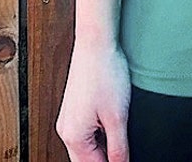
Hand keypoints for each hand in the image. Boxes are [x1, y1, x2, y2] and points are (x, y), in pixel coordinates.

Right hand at [56, 42, 130, 161]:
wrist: (96, 42)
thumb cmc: (105, 72)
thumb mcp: (118, 116)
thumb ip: (119, 149)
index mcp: (73, 137)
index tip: (126, 160)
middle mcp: (66, 130)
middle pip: (86, 161)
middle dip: (105, 160)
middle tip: (124, 154)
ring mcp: (69, 118)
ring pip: (86, 147)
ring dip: (102, 149)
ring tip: (121, 139)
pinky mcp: (74, 108)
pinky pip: (85, 133)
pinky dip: (99, 136)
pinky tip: (113, 126)